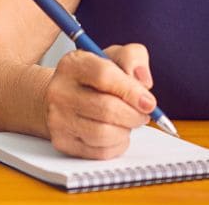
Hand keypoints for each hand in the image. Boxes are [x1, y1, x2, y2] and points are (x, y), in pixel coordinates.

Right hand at [43, 43, 156, 158]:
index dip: (132, 91)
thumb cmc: (95, 77)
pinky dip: (117, 145)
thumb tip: (143, 81)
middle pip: (106, 109)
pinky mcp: (62, 142)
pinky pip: (100, 152)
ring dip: (125, 131)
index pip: (104, 76)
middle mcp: (60, 91)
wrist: (64, 98)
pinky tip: (117, 134)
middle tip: (144, 114)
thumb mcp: (115, 57)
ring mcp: (58, 119)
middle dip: (134, 115)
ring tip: (128, 122)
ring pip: (103, 134)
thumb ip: (133, 57)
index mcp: (74, 64)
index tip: (150, 102)